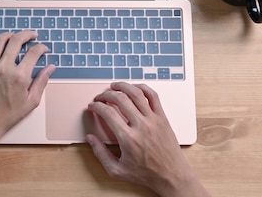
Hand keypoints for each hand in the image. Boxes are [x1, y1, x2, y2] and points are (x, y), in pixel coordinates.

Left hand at [0, 31, 54, 196]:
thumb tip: (50, 67)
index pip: (34, 52)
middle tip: (31, 35)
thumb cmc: (7, 115)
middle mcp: (4, 68)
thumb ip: (42, 81)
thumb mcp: (31, 101)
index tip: (42, 49)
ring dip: (9, 34)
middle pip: (17, 40)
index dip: (41, 47)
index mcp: (20, 76)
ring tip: (14, 36)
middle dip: (27, 34)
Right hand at [86, 82, 209, 196]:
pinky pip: (153, 96)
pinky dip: (142, 88)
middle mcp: (141, 126)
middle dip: (106, 94)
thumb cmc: (147, 173)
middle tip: (100, 97)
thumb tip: (91, 139)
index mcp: (128, 138)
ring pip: (136, 93)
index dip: (96, 106)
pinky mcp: (162, 118)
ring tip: (114, 86)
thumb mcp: (117, 170)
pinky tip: (135, 88)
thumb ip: (100, 154)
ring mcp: (153, 120)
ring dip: (123, 86)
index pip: (108, 112)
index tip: (93, 106)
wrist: (171, 175)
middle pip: (120, 99)